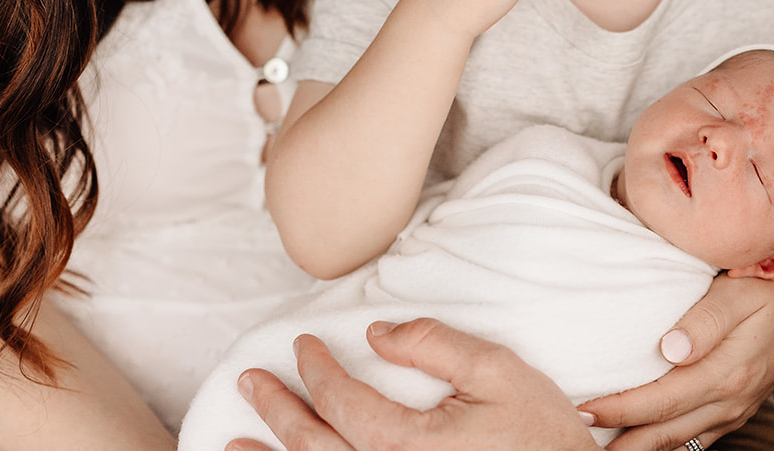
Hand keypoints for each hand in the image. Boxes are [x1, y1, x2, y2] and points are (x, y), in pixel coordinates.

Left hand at [230, 324, 597, 450]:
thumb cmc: (541, 434)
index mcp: (407, 443)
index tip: (302, 345)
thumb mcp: (497, 370)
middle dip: (276, 411)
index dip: (314, 370)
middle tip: (251, 382)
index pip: (340, 401)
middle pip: (313, 447)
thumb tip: (378, 334)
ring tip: (233, 444)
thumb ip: (434, 344)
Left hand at [581, 273, 773, 450]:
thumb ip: (704, 320)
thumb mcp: (741, 292)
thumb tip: (668, 349)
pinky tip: (646, 445)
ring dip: (641, 450)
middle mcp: (730, 401)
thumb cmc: (773, 290)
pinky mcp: (738, 410)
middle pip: (664, 432)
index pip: (659, 400)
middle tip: (577, 441)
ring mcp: (735, 410)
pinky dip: (669, 446)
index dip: (618, 409)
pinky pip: (698, 438)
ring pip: (680, 442)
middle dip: (620, 442)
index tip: (582, 410)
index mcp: (726, 373)